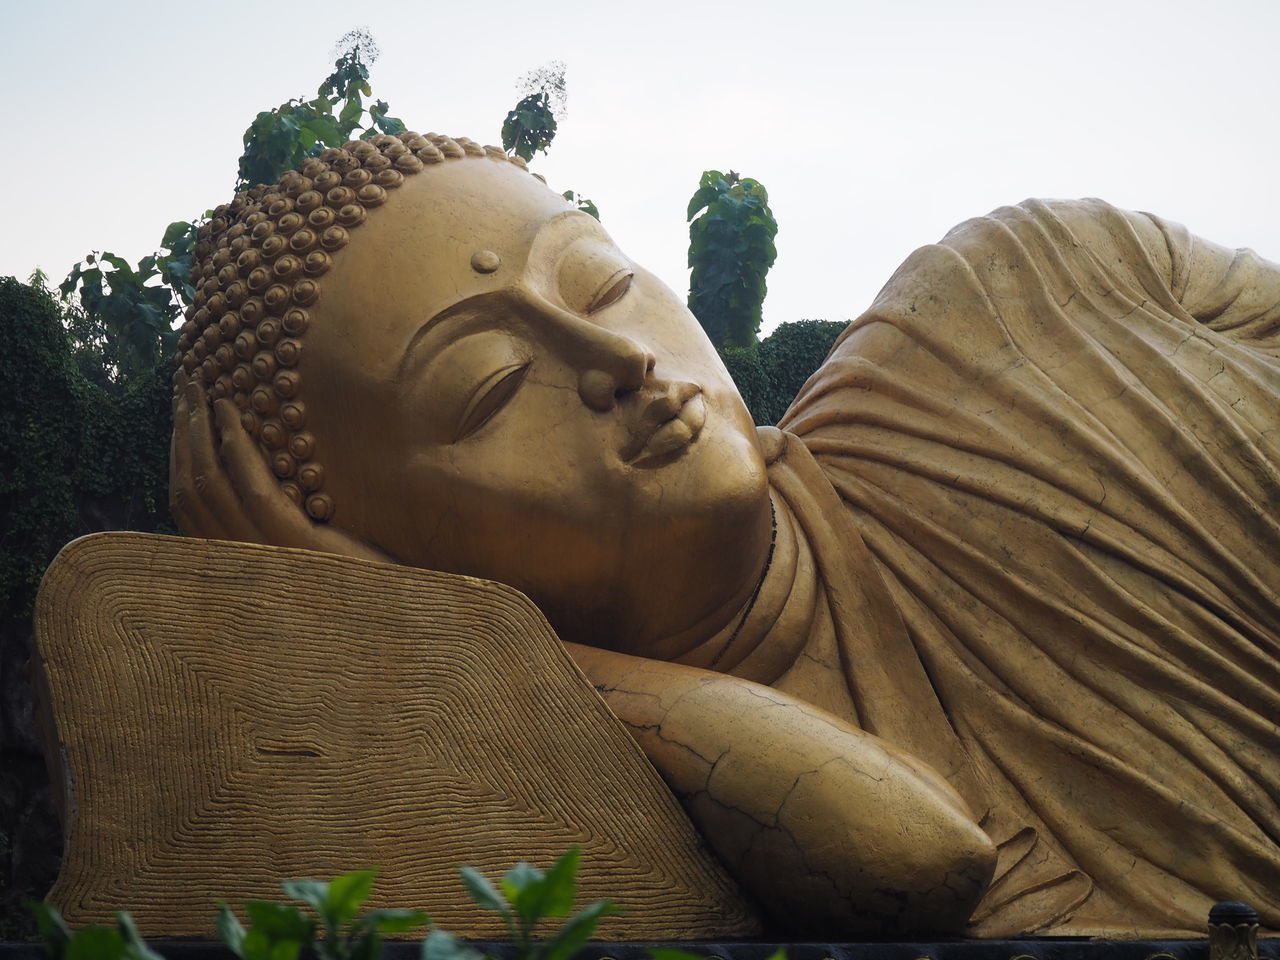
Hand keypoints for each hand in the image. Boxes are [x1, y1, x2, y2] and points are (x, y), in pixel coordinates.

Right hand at [170, 373, 390, 562]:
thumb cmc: (350, 578)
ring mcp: (260, 554)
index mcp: (234, 564)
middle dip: (181, 432)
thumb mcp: (300, 552)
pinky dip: (236, 445)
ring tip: (199, 389)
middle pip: (190, 487)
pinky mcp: (290, 543)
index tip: (180, 417)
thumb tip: (253, 480)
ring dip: (198, 428)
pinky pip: (252, 488)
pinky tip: (232, 412)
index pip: (188, 504)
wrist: (386, 611)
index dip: (177, 456)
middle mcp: (236, 562)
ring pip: (208, 482)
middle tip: (182, 387)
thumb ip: (270, 527)